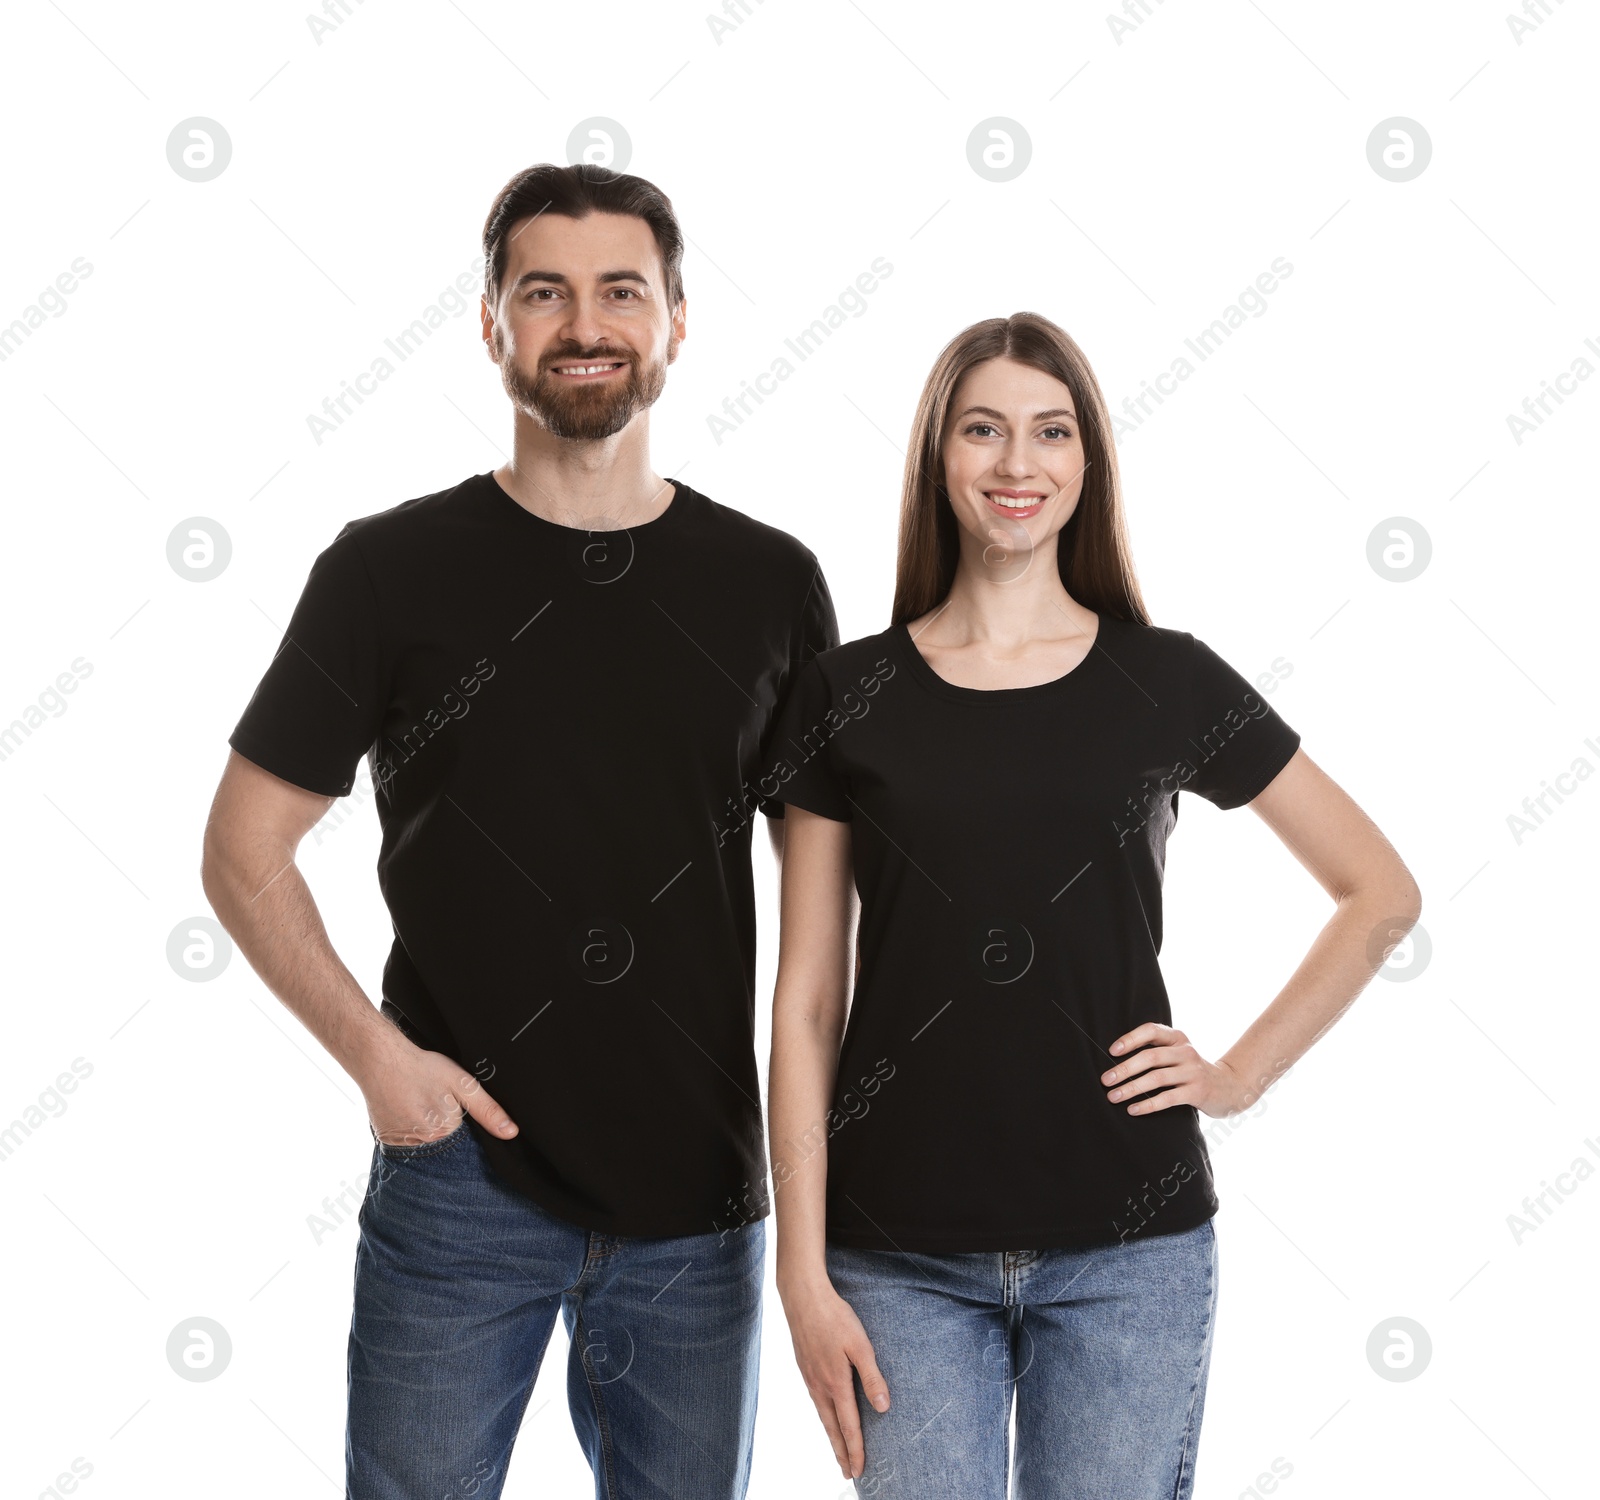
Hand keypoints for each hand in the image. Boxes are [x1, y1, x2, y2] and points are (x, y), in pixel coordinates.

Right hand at [354, 1028, 518, 1146]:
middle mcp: (423, 1145)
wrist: (381, 1059)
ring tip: (422, 1104)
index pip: (466, 1143)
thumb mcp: (463, 1083)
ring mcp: (402, 1145)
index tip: (455, 1108)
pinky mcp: (387, 1141)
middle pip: (445, 1146)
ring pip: (425, 1145)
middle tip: (435, 1101)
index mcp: (445, 1132)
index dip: (466, 1126)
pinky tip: (409, 1111)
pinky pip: (406, 1143)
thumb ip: (488, 1110)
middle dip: (447, 1129)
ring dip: (428, 1131)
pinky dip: (411, 1131)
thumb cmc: (423, 1068)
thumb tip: (511, 1133)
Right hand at [778, 1274, 889, 1479]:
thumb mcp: (860, 1344)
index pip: (848, 1426)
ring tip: (839, 1452)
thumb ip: (872, 1376)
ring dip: (832, 1437)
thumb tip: (882, 1407)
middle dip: (841, 1453)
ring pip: (822, 1416)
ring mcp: (810, 1377)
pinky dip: (824, 1418)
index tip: (860, 1470)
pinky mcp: (805, 1367)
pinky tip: (827, 1416)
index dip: (855, 1450)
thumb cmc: (835, 1317)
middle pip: (832, 1428)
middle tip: (849, 1474)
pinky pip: (816, 1401)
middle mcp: (820, 1385)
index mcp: (835, 1383)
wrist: (803, 1297)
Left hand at [1101, 1022, 1253, 1118]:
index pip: (1151, 1031)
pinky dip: (1148, 1104)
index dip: (1130, 1039)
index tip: (1112, 1051)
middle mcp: (1186, 1051)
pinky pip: (1168, 1098)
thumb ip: (1156, 1051)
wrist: (1229, 1087)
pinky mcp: (1197, 1092)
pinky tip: (1132, 1110)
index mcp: (1178, 1038)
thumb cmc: (1191, 1071)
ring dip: (1131, 1088)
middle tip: (1105, 1080)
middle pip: (1150, 1057)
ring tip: (1113, 1097)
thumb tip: (1115, 1060)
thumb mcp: (1177, 1054)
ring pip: (1156, 1078)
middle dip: (1125, 1069)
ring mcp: (1193, 1071)